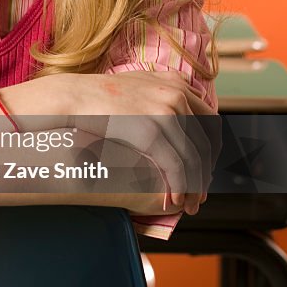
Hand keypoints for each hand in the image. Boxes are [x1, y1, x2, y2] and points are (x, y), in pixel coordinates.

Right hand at [67, 69, 220, 214]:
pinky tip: (174, 199)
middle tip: (201, 192)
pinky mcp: (150, 132)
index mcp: (176, 82)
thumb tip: (174, 112)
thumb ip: (160, 93)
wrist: (74, 96)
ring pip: (193, 157)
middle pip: (206, 140)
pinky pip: (175, 165)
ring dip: (195, 186)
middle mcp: (176, 94)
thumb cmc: (99, 95)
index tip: (206, 168)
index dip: (211, 149)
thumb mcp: (137, 84)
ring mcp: (165, 112)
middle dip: (207, 170)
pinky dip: (180, 186)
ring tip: (189, 204)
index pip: (210, 120)